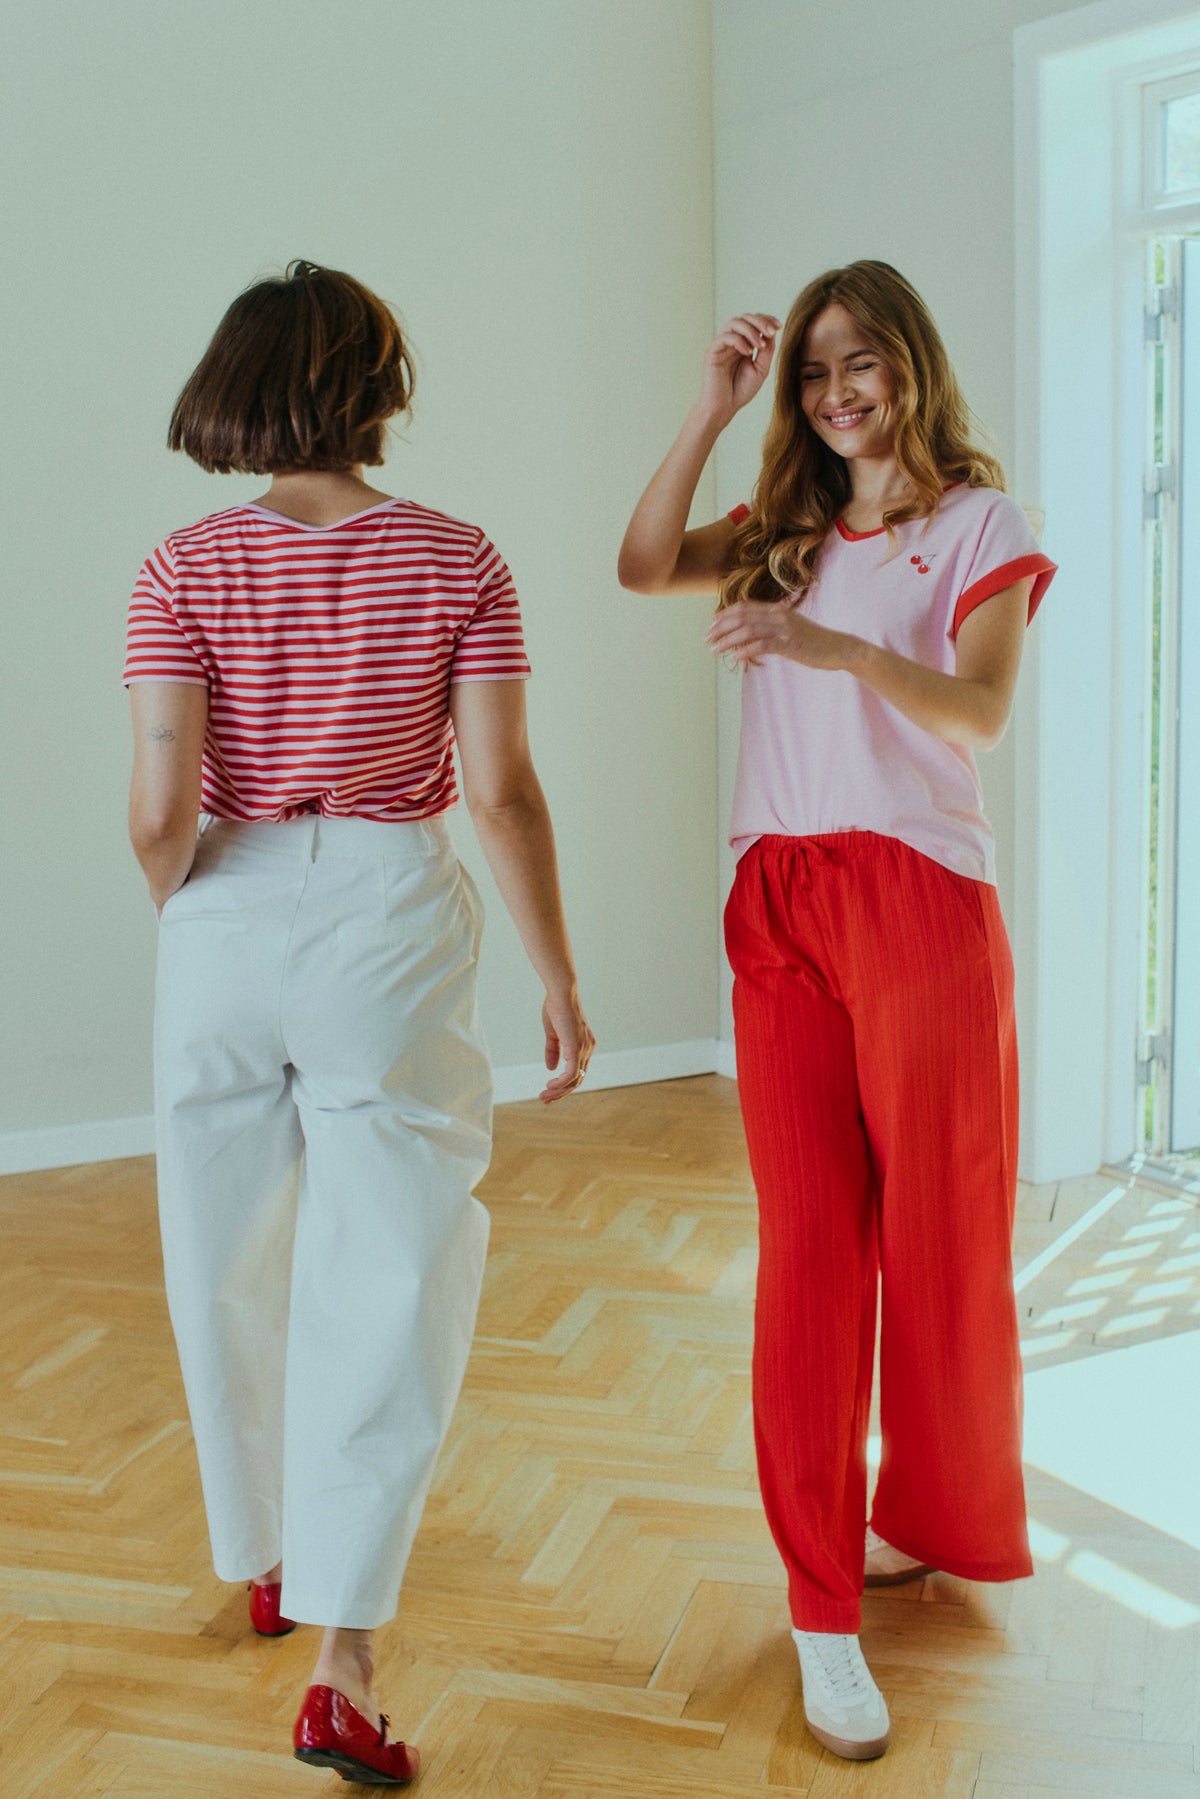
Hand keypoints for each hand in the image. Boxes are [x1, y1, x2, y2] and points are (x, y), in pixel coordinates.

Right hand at [540, 989, 595, 1103]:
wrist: (561, 994)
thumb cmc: (557, 1008)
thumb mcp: (553, 1034)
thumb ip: (553, 1051)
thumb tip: (551, 1069)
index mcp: (584, 1045)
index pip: (577, 1071)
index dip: (563, 1084)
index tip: (548, 1091)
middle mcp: (588, 1049)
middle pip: (578, 1079)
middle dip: (561, 1092)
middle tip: (545, 1100)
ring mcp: (584, 1049)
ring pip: (575, 1080)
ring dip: (559, 1091)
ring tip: (545, 1096)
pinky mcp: (576, 1048)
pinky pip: (572, 1073)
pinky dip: (561, 1083)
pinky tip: (551, 1086)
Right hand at [698, 314, 780, 424]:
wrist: (724, 408)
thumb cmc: (741, 391)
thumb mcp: (761, 370)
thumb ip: (767, 351)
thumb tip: (772, 333)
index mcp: (744, 344)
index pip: (754, 323)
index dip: (767, 320)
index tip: (779, 327)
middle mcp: (732, 342)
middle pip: (745, 317)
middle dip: (760, 321)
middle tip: (771, 332)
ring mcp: (722, 345)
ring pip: (734, 323)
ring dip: (750, 330)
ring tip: (760, 345)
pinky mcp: (712, 352)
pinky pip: (726, 337)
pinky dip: (739, 341)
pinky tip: (748, 352)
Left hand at [705, 600, 855, 670]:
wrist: (839, 648)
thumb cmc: (812, 642)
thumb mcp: (788, 631)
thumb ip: (769, 631)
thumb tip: (746, 639)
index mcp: (776, 610)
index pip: (744, 607)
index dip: (724, 616)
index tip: (711, 627)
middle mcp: (778, 615)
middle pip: (742, 617)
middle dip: (721, 628)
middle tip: (707, 640)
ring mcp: (785, 628)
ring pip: (749, 630)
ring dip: (729, 640)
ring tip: (715, 650)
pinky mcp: (791, 643)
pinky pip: (764, 644)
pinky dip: (747, 649)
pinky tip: (735, 656)